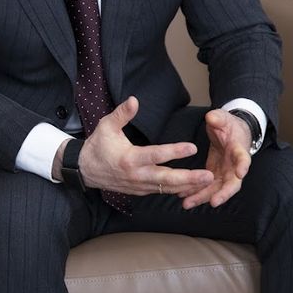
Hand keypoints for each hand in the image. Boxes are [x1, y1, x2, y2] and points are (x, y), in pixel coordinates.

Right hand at [78, 97, 213, 195]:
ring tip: (207, 182)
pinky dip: (177, 190)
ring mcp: (139, 186)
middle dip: (189, 178)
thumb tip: (134, 100)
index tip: (192, 147)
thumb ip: (122, 113)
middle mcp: (137, 175)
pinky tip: (191, 187)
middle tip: (208, 175)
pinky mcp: (140, 191)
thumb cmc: (97, 146)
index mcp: (129, 159)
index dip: (175, 152)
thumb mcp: (106, 126)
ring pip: (167, 188)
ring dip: (188, 186)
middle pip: (167, 179)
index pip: (156, 155)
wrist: (84, 170)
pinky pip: (162, 191)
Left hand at [181, 109, 252, 208]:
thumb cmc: (229, 125)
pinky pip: (207, 187)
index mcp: (239, 150)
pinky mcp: (215, 174)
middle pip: (232, 183)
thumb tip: (212, 117)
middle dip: (223, 194)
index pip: (244, 158)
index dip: (243, 166)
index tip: (240, 173)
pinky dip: (197, 192)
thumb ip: (218, 118)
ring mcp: (225, 172)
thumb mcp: (223, 118)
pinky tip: (184, 197)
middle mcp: (234, 165)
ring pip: (217, 189)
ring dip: (204, 197)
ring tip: (187, 204)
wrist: (231, 133)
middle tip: (213, 202)